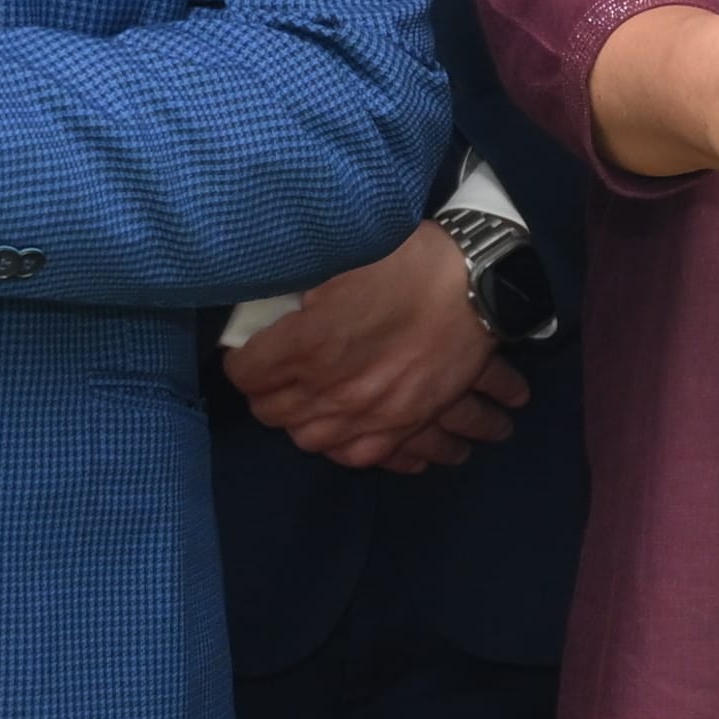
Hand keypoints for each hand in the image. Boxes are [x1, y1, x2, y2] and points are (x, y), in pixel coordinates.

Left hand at [231, 225, 524, 473]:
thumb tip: (277, 309)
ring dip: (304, 423)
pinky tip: (349, 432)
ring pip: (313, 440)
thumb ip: (299, 293)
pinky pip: (366, 456)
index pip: (246, 373)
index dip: (241, 360)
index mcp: (307, 345)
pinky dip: (351, 447)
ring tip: (308, 404)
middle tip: (273, 376)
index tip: (247, 351)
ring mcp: (369, 415)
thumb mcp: (339, 262)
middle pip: (273, 414)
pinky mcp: (406, 426)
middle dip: (266, 394)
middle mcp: (331, 391)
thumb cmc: (407, 262)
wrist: (477, 284)